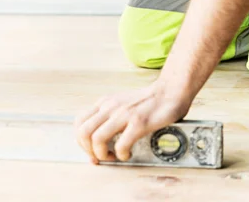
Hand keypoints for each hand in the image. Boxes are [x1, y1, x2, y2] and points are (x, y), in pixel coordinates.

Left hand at [74, 82, 191, 162]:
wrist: (169, 91)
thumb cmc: (146, 101)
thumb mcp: (120, 103)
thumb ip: (108, 118)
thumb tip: (98, 141)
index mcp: (103, 103)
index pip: (79, 123)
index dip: (81, 142)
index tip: (91, 151)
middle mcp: (109, 107)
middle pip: (83, 132)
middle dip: (89, 150)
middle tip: (101, 157)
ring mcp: (123, 114)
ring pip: (97, 138)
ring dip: (102, 154)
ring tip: (113, 157)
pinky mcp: (139, 123)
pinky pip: (121, 144)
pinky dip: (121, 155)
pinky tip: (128, 154)